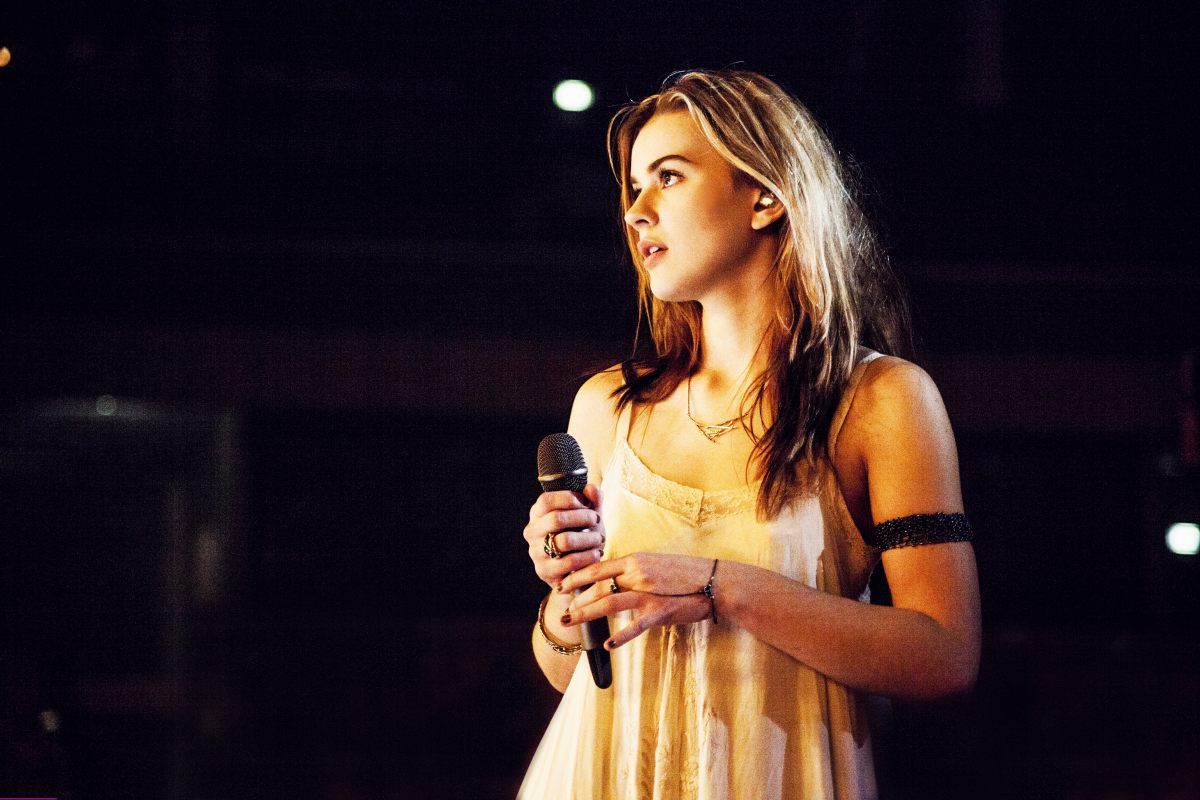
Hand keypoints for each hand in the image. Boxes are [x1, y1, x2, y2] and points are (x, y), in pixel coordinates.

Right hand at [523, 484, 605, 593]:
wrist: (578, 567)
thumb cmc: (582, 534)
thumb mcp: (588, 514)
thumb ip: (593, 499)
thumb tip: (591, 488)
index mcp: (537, 513)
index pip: (546, 500)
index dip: (570, 499)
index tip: (587, 503)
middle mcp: (532, 532)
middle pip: (556, 519)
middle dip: (583, 517)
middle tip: (597, 519)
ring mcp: (536, 553)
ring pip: (564, 541)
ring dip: (588, 538)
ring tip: (599, 538)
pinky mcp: (545, 571)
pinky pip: (569, 562)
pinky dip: (587, 557)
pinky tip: (596, 554)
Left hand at [559, 552, 713, 648]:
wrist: (716, 580)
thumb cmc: (687, 576)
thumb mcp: (656, 567)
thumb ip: (636, 573)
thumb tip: (617, 581)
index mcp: (635, 560)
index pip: (599, 567)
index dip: (577, 577)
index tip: (561, 585)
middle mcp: (637, 572)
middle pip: (598, 585)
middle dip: (576, 599)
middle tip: (562, 612)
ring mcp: (648, 592)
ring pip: (609, 601)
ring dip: (586, 612)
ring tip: (570, 622)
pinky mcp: (661, 610)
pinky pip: (637, 624)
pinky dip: (622, 635)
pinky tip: (608, 644)